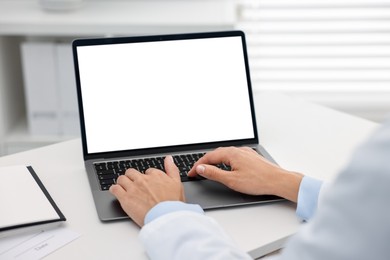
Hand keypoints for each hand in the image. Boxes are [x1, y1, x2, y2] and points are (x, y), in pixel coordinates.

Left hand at [109, 155, 184, 226]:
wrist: (166, 217)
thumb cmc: (173, 204)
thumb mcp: (177, 183)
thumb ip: (172, 169)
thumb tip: (169, 158)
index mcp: (156, 175)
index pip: (147, 171)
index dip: (147, 177)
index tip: (147, 183)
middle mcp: (143, 180)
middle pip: (132, 173)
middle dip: (132, 177)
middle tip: (134, 184)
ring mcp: (133, 188)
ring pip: (122, 179)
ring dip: (122, 182)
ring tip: (124, 187)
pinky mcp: (125, 198)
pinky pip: (115, 189)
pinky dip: (114, 189)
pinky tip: (116, 192)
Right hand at [188, 147, 302, 201]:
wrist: (278, 181)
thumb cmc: (258, 181)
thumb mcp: (231, 180)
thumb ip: (214, 173)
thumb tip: (201, 168)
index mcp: (231, 153)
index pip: (208, 157)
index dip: (198, 166)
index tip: (191, 173)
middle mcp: (238, 150)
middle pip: (216, 154)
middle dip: (205, 162)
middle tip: (197, 171)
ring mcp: (246, 152)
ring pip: (225, 154)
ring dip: (215, 161)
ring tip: (208, 169)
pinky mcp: (251, 157)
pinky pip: (234, 156)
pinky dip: (225, 161)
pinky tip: (227, 166)